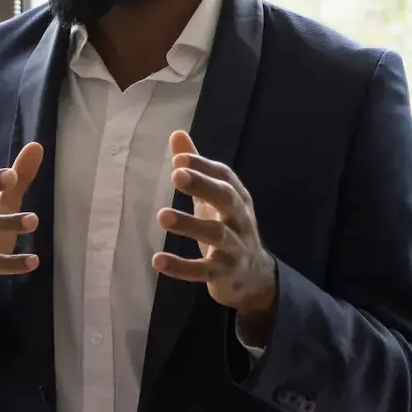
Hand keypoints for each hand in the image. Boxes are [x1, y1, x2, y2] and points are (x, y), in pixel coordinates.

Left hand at [152, 130, 278, 331]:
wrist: (254, 277)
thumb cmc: (228, 228)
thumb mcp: (213, 198)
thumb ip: (196, 168)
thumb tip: (176, 134)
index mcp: (238, 198)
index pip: (225, 176)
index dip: (203, 166)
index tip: (179, 158)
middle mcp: (241, 220)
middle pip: (227, 199)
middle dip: (204, 185)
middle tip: (176, 175)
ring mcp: (236, 248)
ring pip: (217, 234)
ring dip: (190, 225)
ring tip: (162, 216)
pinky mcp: (224, 274)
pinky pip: (204, 271)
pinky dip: (181, 267)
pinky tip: (158, 260)